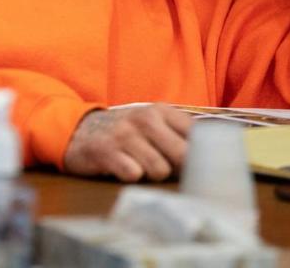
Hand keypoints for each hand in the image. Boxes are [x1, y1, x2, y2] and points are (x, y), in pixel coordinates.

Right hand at [63, 104, 192, 181]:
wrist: (78, 129)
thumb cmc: (125, 132)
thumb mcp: (152, 123)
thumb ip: (179, 134)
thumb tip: (210, 156)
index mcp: (160, 111)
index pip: (196, 134)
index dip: (201, 156)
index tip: (200, 166)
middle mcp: (144, 119)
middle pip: (182, 155)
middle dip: (179, 170)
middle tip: (169, 172)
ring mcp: (124, 134)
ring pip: (159, 170)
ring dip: (153, 176)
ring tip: (142, 169)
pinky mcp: (105, 151)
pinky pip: (133, 175)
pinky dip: (132, 178)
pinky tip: (124, 170)